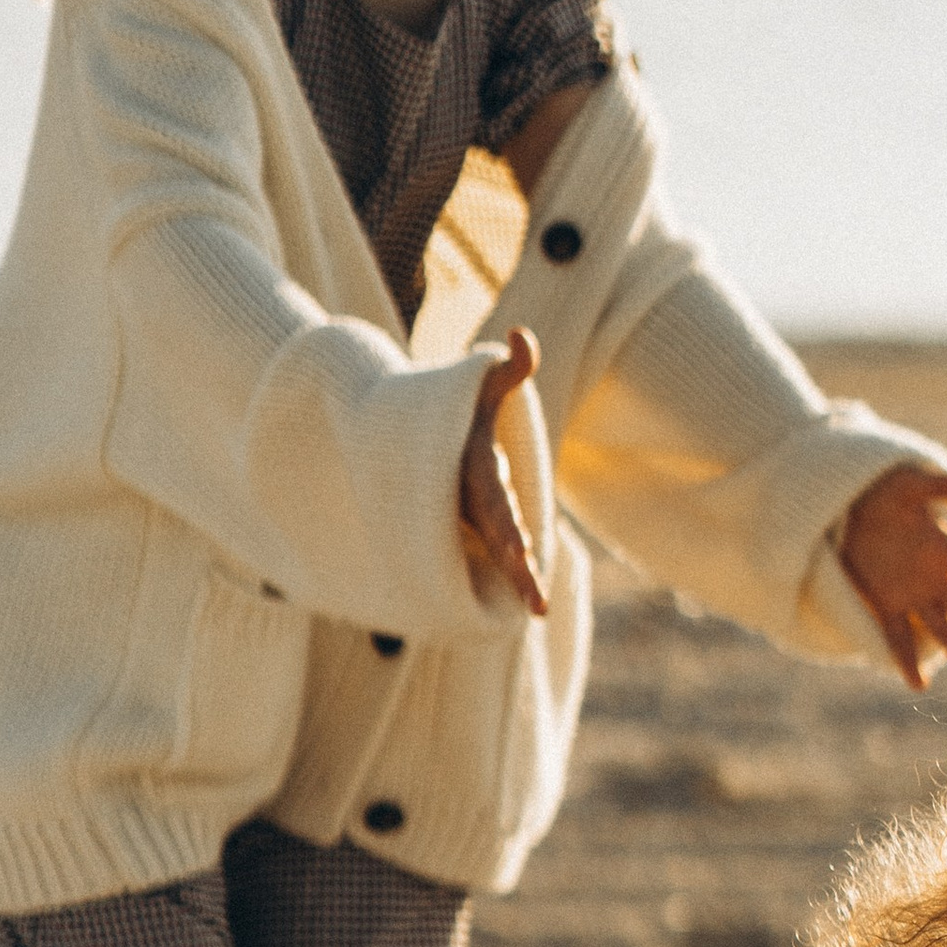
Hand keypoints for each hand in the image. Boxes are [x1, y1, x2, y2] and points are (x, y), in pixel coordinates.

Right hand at [459, 327, 549, 615]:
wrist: (407, 436)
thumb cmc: (459, 408)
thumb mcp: (482, 386)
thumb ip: (510, 368)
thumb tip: (523, 335)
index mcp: (475, 469)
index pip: (495, 500)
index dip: (508, 526)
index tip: (523, 553)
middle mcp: (469, 500)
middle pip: (496, 537)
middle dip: (515, 569)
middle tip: (537, 603)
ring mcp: (470, 520)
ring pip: (494, 555)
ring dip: (514, 583)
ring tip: (540, 611)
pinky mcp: (472, 532)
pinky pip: (491, 559)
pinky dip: (506, 582)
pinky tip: (532, 608)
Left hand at [837, 464, 946, 690]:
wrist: (848, 503)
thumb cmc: (885, 491)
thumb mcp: (911, 485)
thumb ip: (943, 486)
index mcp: (946, 549)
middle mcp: (935, 578)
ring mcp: (911, 595)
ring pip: (941, 631)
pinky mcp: (884, 605)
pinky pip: (897, 637)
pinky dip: (906, 661)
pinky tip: (918, 686)